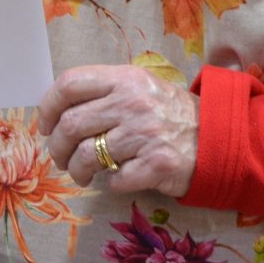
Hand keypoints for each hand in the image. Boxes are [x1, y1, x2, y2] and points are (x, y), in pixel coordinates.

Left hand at [38, 64, 198, 198]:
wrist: (217, 136)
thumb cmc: (170, 113)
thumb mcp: (140, 88)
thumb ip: (104, 93)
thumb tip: (58, 113)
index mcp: (125, 78)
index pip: (70, 84)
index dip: (48, 107)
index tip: (45, 126)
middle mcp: (133, 102)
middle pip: (71, 124)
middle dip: (57, 147)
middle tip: (61, 157)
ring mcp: (145, 133)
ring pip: (88, 156)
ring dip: (77, 170)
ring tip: (82, 174)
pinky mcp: (157, 163)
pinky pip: (116, 180)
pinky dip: (111, 184)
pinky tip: (119, 178)